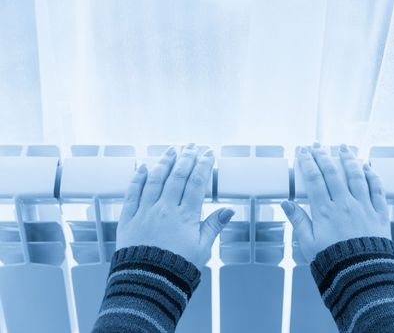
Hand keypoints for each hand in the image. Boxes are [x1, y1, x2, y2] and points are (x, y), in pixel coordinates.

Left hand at [116, 144, 234, 268]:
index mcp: (185, 216)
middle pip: (177, 176)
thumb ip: (213, 226)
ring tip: (172, 149)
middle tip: (192, 146)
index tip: (208, 153)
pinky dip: (138, 178)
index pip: (197, 183)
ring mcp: (145, 212)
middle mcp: (165, 209)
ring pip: (155, 180)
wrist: (148, 283)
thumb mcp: (202, 248)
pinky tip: (144, 167)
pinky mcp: (128, 218)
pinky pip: (132, 193)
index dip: (203, 165)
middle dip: (186, 158)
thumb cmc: (177, 268)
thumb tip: (229, 210)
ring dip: (164, 162)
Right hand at [281, 143, 389, 261]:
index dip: (307, 162)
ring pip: (356, 176)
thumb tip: (286, 203)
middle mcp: (345, 204)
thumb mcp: (308, 243)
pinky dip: (372, 175)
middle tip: (318, 145)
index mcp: (325, 211)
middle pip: (333, 173)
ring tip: (343, 147)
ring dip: (349, 159)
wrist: (362, 275)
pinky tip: (367, 167)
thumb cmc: (333, 261)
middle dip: (324, 155)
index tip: (303, 151)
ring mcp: (364, 207)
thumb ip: (298, 221)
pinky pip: (377, 189)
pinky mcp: (379, 213)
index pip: (314, 179)